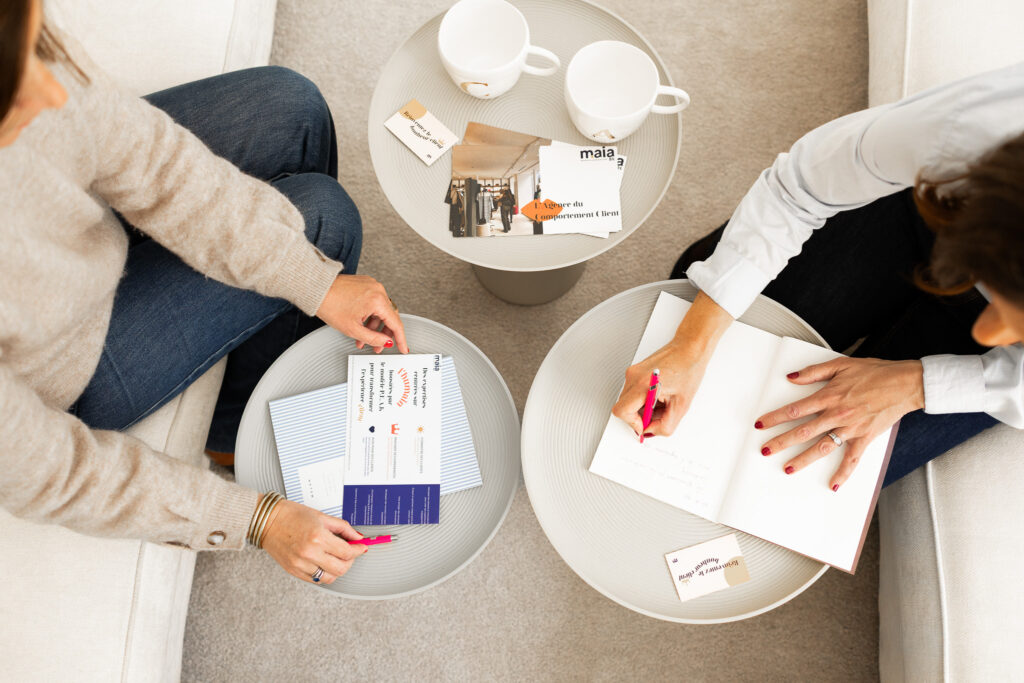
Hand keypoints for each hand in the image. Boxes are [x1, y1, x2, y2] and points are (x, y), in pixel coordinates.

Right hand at [260, 499, 367, 584]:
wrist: (267, 521)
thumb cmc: (290, 515)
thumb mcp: (321, 516)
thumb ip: (342, 528)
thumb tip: (357, 537)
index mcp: (318, 537)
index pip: (347, 552)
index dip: (358, 550)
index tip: (361, 547)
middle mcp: (309, 553)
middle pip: (341, 568)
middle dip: (350, 561)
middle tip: (350, 553)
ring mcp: (300, 564)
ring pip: (329, 577)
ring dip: (337, 569)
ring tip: (336, 558)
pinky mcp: (293, 571)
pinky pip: (316, 580)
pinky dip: (324, 573)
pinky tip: (324, 562)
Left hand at [316, 275, 409, 352]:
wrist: (316, 288)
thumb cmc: (329, 304)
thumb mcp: (352, 329)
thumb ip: (373, 339)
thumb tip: (386, 342)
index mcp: (377, 300)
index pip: (396, 323)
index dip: (401, 339)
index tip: (403, 348)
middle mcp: (378, 290)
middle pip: (389, 316)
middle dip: (383, 334)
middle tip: (378, 346)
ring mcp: (372, 285)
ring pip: (381, 310)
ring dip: (374, 325)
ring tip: (363, 337)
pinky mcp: (365, 283)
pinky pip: (374, 302)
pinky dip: (370, 314)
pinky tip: (361, 323)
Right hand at [612, 340, 711, 437]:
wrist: (690, 349)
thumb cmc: (688, 369)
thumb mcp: (681, 406)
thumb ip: (665, 425)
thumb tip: (651, 431)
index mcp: (643, 384)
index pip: (622, 411)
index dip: (633, 423)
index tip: (644, 425)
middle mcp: (633, 376)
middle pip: (623, 407)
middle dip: (640, 416)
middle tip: (658, 414)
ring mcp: (633, 372)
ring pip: (628, 401)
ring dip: (643, 407)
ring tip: (662, 402)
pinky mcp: (635, 371)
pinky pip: (633, 392)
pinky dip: (644, 399)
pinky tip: (660, 395)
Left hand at [755, 357, 924, 489]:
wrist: (905, 383)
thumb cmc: (876, 372)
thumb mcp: (841, 364)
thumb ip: (814, 372)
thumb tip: (792, 377)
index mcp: (829, 396)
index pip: (795, 410)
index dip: (776, 418)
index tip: (762, 424)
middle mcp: (837, 415)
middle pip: (803, 432)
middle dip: (781, 442)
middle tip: (766, 450)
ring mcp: (851, 428)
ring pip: (822, 447)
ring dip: (803, 459)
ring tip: (788, 468)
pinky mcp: (865, 438)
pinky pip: (852, 459)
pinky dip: (843, 473)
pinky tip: (833, 484)